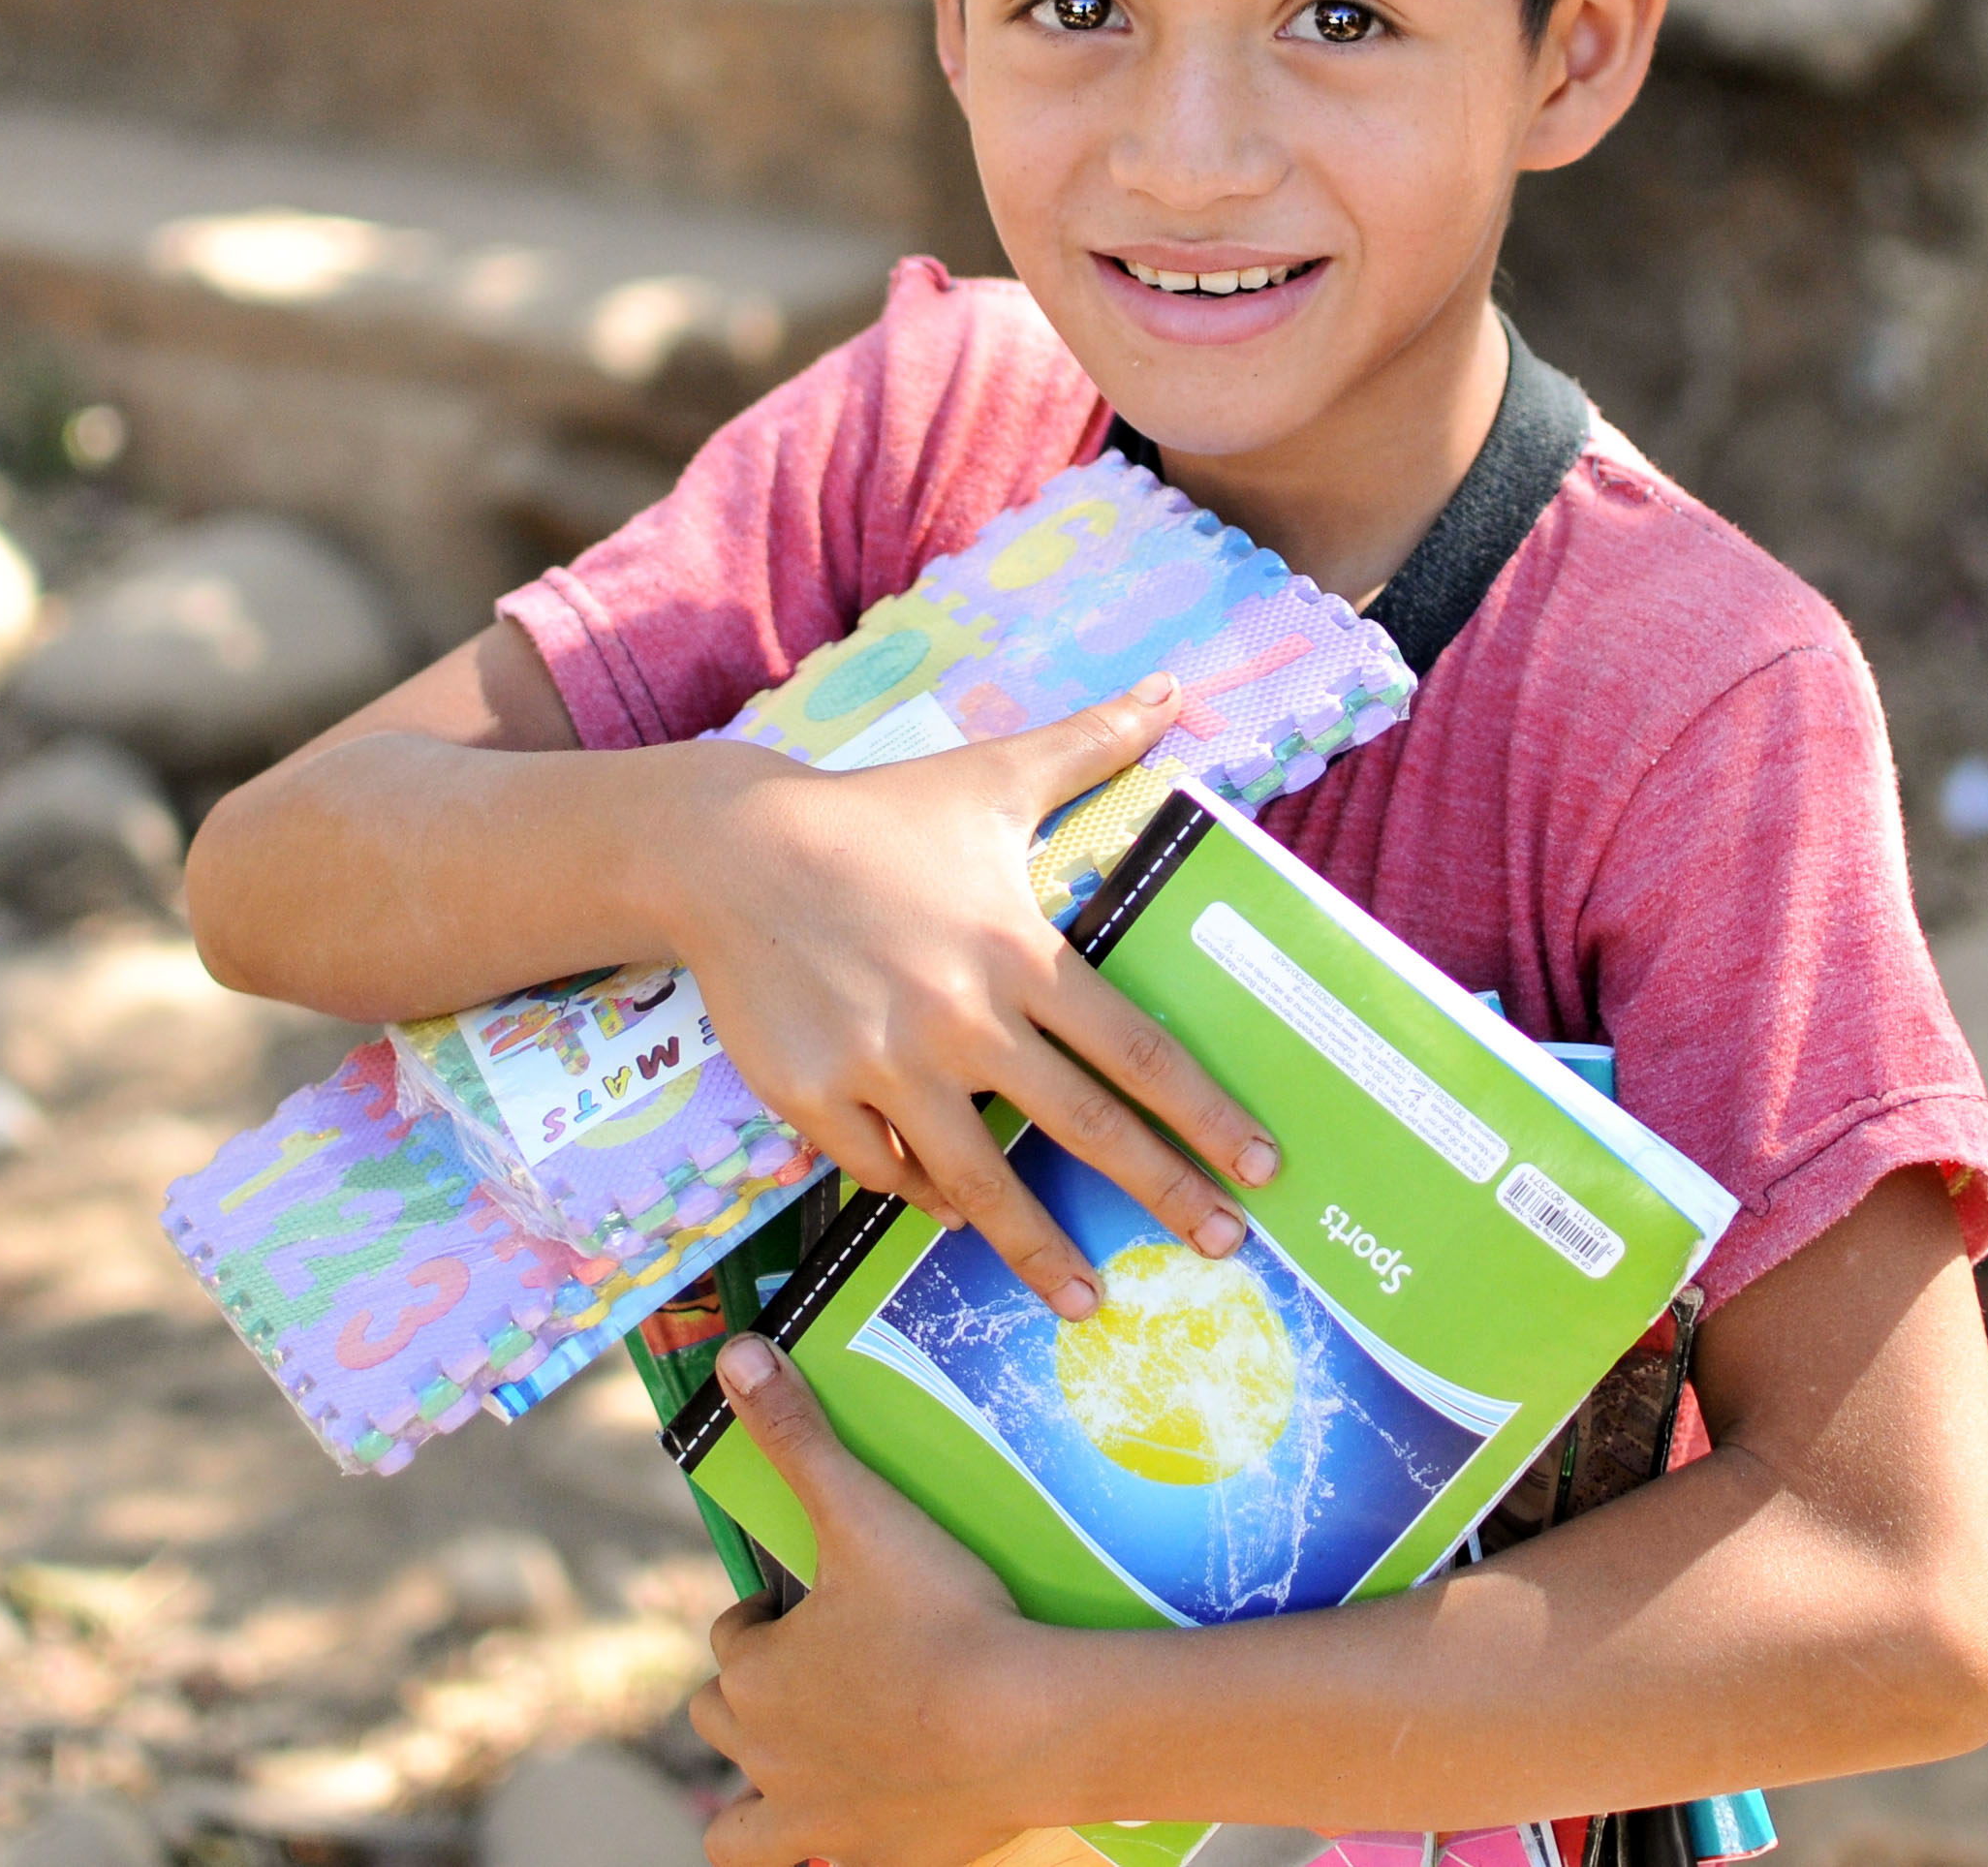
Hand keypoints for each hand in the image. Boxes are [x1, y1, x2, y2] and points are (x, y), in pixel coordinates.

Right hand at [656, 680, 1277, 1317]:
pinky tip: (950, 1214)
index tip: (1259, 1167)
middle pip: (1082, 1128)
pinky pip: (884, 1171)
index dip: (1204, 1113)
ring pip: (979, 1181)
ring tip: (1084, 1300)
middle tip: (1221, 1251)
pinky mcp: (814, 1096)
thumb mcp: (989, 774)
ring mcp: (884, 1066)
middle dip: (1160, 1194)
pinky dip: (920, 1195)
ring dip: (1038, 1248)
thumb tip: (1174, 688)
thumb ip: (1089, 744)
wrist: (728, 848)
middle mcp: (962, 1019)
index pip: (1136, 1049)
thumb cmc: (874, 814)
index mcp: (1017, 951)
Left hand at [689, 1338, 1068, 1866]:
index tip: (815, 1601)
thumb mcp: (862, 1512)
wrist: (1026, 1725)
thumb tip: (735, 1353)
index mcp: (755, 1675)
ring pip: (733, 1823)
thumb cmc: (944, 1616)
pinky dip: (813, 1849)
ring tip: (810, 1756)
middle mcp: (764, 1756)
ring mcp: (812, 1821)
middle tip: (829, 1664)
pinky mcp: (868, 1861)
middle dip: (759, 1692)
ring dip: (755, 1790)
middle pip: (726, 1716)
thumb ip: (797, 1435)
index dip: (768, 1615)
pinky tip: (857, 1818)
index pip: (734, 1637)